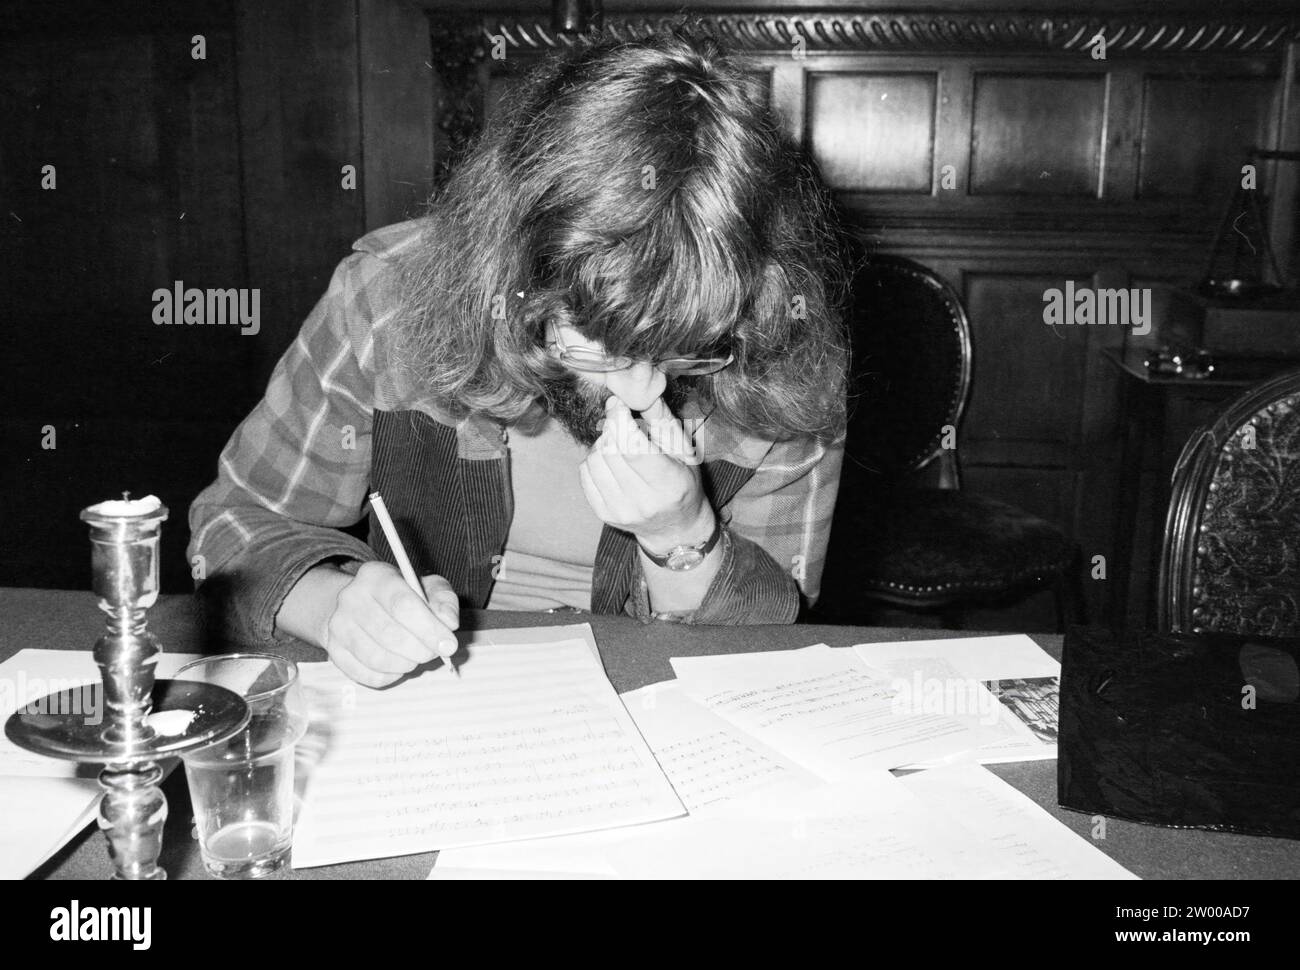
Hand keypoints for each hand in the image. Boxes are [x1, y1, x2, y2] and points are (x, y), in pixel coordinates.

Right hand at [321, 561, 459, 687]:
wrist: (359, 605)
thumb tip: (448, 623)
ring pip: (377, 658)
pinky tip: (398, 665)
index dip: (430, 629)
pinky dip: (389, 676)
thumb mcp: (428, 587)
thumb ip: (444, 601)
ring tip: (416, 657)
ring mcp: (338, 626)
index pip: (403, 605)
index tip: (449, 645)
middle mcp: (351, 598)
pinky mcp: (334, 651)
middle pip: (390, 634)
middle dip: (420, 650)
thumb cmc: (402, 597)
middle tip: (434, 653)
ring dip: (406, 664)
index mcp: (376, 575)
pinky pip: (365, 674)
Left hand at [579, 396, 715, 549]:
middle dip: (612, 428)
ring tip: (619, 444)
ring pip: (594, 460)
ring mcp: (621, 511)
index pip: (633, 448)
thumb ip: (661, 418)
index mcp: (670, 484)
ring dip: (602, 443)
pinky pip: (585, 474)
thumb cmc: (682, 482)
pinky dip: (594, 459)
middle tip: (622, 424)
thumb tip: (639, 390)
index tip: (619, 405)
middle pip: (611, 451)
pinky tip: (610, 460)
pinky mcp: (603, 514)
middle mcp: (644, 502)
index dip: (620, 420)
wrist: (674, 528)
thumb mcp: (684, 449)